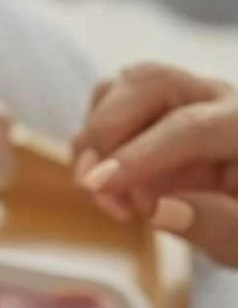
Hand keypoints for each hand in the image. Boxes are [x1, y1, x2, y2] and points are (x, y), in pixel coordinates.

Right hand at [73, 62, 237, 264]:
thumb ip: (214, 224)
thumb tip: (161, 213)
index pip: (190, 127)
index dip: (138, 155)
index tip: (98, 186)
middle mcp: (217, 100)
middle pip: (148, 83)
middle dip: (106, 132)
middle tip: (97, 189)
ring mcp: (182, 98)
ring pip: (118, 88)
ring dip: (92, 139)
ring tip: (104, 194)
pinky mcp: (150, 111)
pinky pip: (104, 106)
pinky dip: (90, 144)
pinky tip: (107, 185)